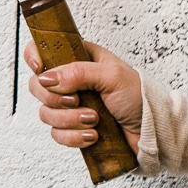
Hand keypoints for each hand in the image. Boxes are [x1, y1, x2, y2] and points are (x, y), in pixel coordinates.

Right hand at [24, 40, 141, 154]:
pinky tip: (93, 135)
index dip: (34, 57)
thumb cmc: (138, 95)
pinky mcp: (74, 129)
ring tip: (93, 120)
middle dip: (54, 97)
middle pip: (38, 86)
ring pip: (46, 113)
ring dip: (69, 120)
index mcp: (78, 58)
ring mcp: (71, 106)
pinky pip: (57, 135)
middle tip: (76, 100)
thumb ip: (77, 73)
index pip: (43, 50)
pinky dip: (73, 137)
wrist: (153, 130)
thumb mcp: (111, 75)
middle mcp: (71, 81)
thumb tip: (47, 77)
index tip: (40, 69)